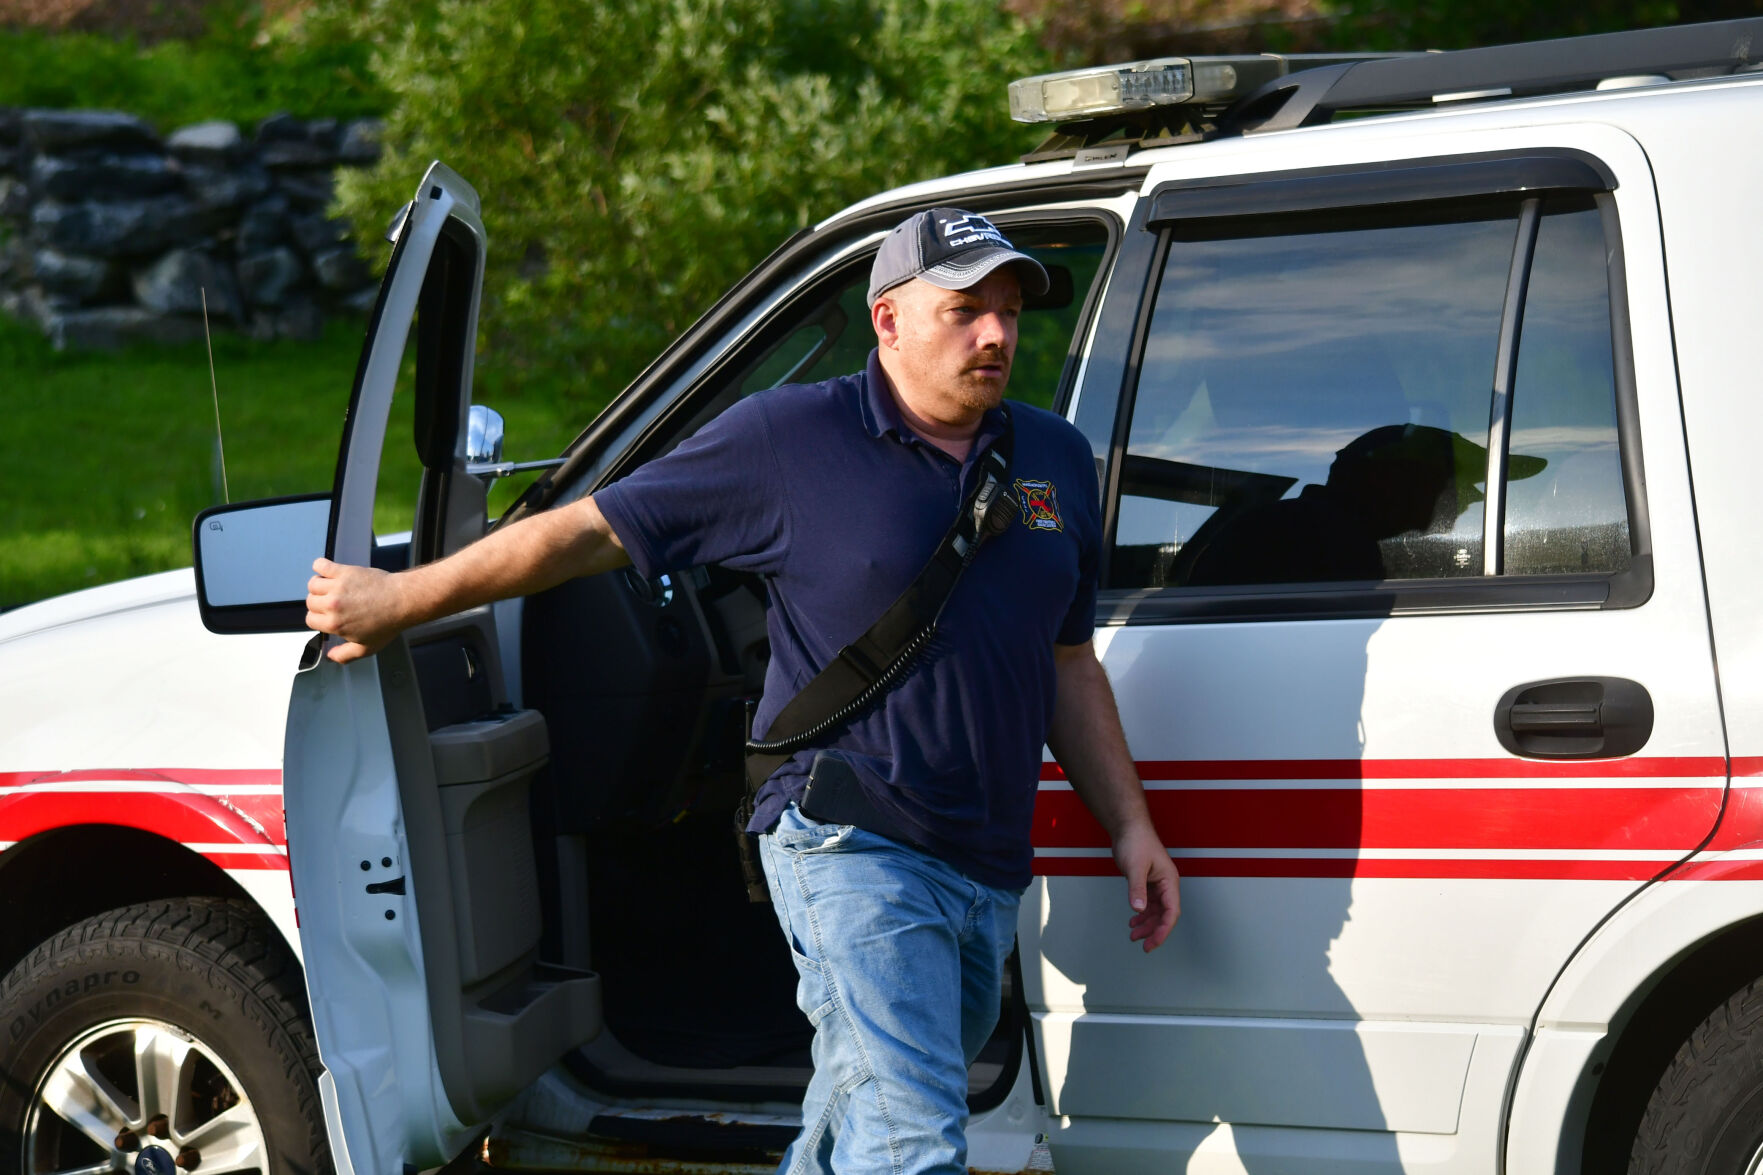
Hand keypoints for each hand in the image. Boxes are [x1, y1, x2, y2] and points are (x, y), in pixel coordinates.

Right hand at [306, 558, 402, 663]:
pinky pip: (321, 565)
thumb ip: (345, 655)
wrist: (403, 601)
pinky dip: (320, 566)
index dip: (319, 619)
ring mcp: (338, 587)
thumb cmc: (387, 623)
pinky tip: (326, 570)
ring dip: (319, 587)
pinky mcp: (345, 572)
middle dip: (319, 604)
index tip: (328, 616)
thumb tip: (331, 656)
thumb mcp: (366, 648)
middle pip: (310, 602)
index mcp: (334, 624)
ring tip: (331, 589)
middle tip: (333, 604)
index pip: (310, 620)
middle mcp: (332, 605)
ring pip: (313, 584)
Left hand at [1113, 821, 1180, 951]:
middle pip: (1165, 915)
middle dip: (1154, 931)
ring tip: (1133, 936)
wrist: (1128, 826)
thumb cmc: (1136, 841)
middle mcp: (1166, 884)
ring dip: (1146, 924)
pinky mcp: (1147, 882)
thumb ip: (1137, 889)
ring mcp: (1157, 884)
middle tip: (1143, 945)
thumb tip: (1138, 909)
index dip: (1163, 930)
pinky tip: (1133, 921)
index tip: (1152, 943)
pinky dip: (1141, 914)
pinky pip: (1148, 903)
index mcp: (1169, 881)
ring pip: (1156, 911)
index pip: (1171, 912)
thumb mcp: (1135, 867)